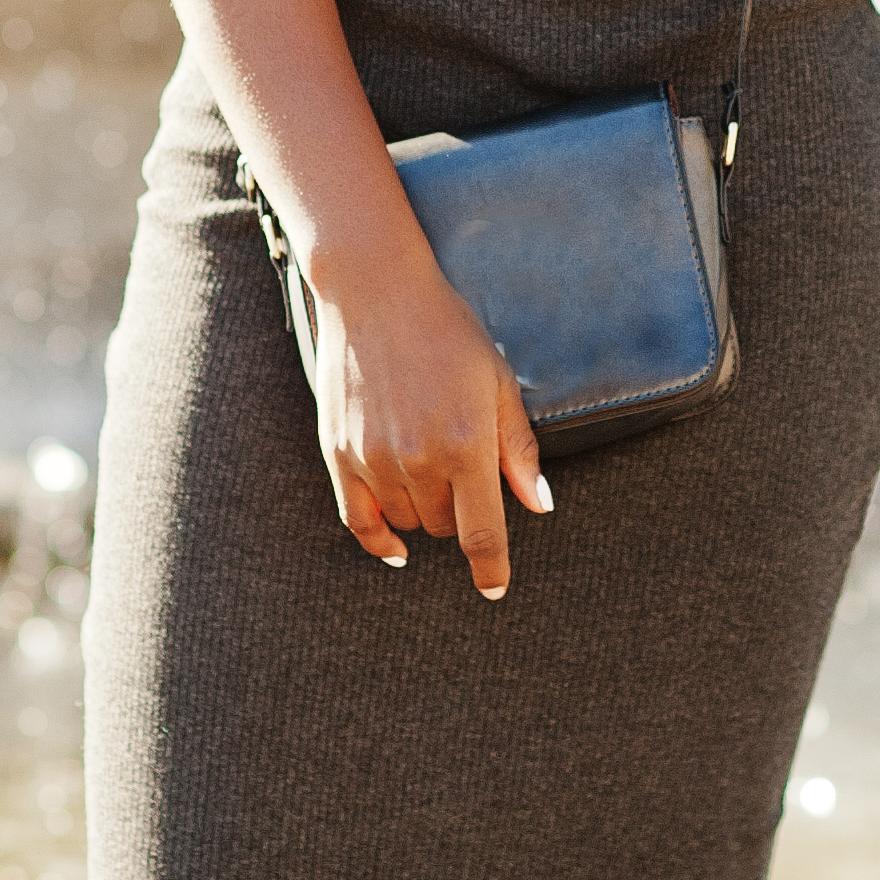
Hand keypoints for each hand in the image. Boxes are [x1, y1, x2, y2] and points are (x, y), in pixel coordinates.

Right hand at [298, 226, 552, 596]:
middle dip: (460, 513)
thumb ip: (519, 449)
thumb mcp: (499, 382)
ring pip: (407, 522)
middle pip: (444, 528)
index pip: (482, 534)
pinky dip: (378, 538)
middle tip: (463, 468)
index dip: (491, 569)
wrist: (377, 291)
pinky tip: (394, 546)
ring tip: (429, 465)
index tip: (495, 588)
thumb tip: (540, 505)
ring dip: (424, 512)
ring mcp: (374, 458)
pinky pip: (358, 519)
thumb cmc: (448, 332)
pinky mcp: (339, 452)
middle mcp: (419, 459)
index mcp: (466, 444)